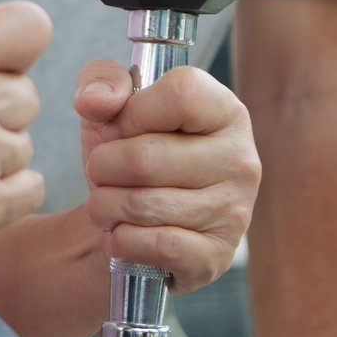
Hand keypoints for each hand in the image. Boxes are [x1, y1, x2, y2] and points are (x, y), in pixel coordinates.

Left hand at [75, 60, 258, 291]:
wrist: (130, 223)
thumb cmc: (128, 156)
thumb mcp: (111, 108)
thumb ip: (100, 81)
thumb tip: (95, 101)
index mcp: (225, 111)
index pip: (181, 93)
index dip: (133, 112)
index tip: (121, 128)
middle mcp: (241, 159)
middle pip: (146, 157)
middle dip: (102, 167)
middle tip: (101, 173)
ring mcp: (234, 211)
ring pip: (143, 204)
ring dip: (105, 206)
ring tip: (107, 203)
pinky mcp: (216, 255)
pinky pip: (155, 246)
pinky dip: (123, 241)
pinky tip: (124, 234)